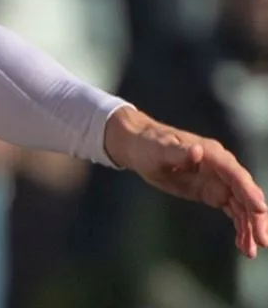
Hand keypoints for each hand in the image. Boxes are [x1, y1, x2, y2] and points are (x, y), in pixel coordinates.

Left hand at [105, 106, 267, 256]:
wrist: (141, 148)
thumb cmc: (149, 144)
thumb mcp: (159, 149)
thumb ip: (178, 151)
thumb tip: (198, 151)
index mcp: (212, 154)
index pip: (235, 174)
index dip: (249, 191)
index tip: (260, 209)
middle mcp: (221, 168)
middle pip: (245, 193)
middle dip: (256, 217)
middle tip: (262, 241)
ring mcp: (219, 181)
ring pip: (242, 206)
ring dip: (249, 228)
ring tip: (250, 251)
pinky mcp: (212, 193)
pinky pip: (232, 211)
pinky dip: (239, 227)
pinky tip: (242, 245)